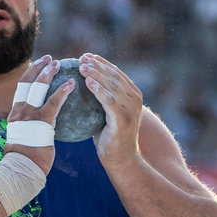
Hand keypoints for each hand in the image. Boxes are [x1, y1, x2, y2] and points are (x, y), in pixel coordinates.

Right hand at [5, 55, 74, 173]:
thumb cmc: (25, 160)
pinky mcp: (41, 121)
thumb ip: (30, 130)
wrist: (22, 169)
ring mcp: (28, 115)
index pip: (20, 90)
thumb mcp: (24, 141)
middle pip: (26, 82)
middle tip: (49, 59)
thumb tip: (39, 129)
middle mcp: (18, 111)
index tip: (37, 66)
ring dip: (48, 72)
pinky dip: (62, 90)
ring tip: (58, 64)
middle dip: (37, 67)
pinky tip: (71, 83)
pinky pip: (53, 101)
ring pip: (36, 87)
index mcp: (14, 115)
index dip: (29, 76)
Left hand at [78, 53, 142, 168]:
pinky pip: (108, 100)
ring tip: (81, 66)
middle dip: (97, 65)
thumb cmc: (111, 137)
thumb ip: (102, 99)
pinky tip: (86, 81)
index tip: (86, 56)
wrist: (122, 160)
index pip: (117, 73)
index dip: (101, 62)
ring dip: (95, 73)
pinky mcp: (124, 118)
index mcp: (133, 95)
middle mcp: (135, 99)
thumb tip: (82, 86)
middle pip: (114, 76)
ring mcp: (131, 109)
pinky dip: (98, 89)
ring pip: (111, 85)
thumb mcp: (107, 114)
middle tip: (81, 58)